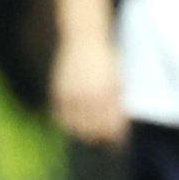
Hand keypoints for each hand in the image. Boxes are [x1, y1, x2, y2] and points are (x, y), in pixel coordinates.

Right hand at [50, 31, 127, 149]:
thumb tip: (118, 122)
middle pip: (94, 129)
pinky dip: (67, 122)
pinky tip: (72, 123)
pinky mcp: (59, 91)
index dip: (117, 137)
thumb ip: (118, 100)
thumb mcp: (118, 78)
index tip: (119, 142)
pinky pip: (61, 116)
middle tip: (104, 140)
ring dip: (84, 133)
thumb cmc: (106, 57)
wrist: (84, 37)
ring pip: (76, 126)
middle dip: (101, 137)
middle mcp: (90, 96)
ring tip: (89, 135)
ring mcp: (72, 94)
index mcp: (108, 93)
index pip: (112, 125)